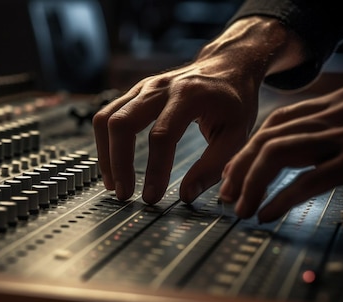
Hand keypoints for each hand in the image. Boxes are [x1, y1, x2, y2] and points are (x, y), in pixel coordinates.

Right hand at [92, 17, 305, 204]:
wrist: (228, 64)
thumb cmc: (234, 100)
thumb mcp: (237, 133)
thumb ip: (214, 165)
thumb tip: (187, 194)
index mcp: (189, 95)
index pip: (162, 135)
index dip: (155, 170)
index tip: (152, 196)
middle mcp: (161, 87)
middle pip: (123, 123)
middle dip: (118, 162)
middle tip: (124, 193)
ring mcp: (143, 87)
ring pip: (107, 118)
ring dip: (106, 154)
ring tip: (113, 183)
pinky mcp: (134, 92)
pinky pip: (107, 115)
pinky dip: (105, 142)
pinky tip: (112, 164)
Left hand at [219, 85, 342, 222]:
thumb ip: (334, 127)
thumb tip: (298, 148)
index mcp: (337, 104)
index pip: (276, 122)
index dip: (248, 147)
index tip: (233, 170)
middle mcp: (336, 115)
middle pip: (269, 137)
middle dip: (240, 167)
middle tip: (227, 193)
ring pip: (279, 154)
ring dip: (252, 183)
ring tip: (241, 207)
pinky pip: (308, 181)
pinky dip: (280, 199)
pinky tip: (267, 214)